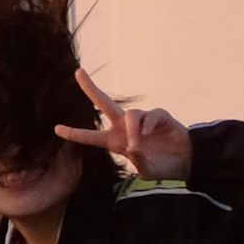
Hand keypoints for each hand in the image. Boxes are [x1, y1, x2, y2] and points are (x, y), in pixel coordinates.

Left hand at [60, 70, 190, 180]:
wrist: (186, 162)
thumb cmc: (162, 167)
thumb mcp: (147, 171)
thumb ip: (137, 161)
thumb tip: (133, 147)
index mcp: (115, 142)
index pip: (91, 137)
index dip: (75, 134)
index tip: (57, 129)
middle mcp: (125, 128)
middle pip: (104, 103)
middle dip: (90, 88)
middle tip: (77, 72)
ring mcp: (142, 121)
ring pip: (130, 115)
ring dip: (132, 130)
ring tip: (136, 145)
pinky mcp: (159, 116)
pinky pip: (150, 115)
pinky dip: (147, 124)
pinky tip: (148, 133)